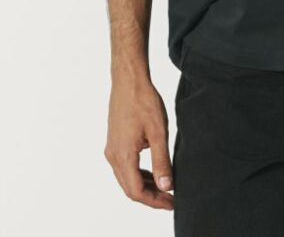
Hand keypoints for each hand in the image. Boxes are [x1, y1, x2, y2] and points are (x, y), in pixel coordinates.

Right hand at [104, 73, 174, 209]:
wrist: (128, 79)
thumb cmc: (143, 100)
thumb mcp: (158, 132)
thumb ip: (162, 161)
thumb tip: (166, 186)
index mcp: (123, 156)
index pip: (136, 191)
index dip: (154, 201)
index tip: (171, 203)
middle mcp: (113, 156)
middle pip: (130, 188)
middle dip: (151, 196)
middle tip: (171, 199)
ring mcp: (111, 149)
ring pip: (126, 178)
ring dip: (144, 186)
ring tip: (165, 188)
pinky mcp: (114, 142)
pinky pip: (125, 166)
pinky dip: (138, 173)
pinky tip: (152, 170)